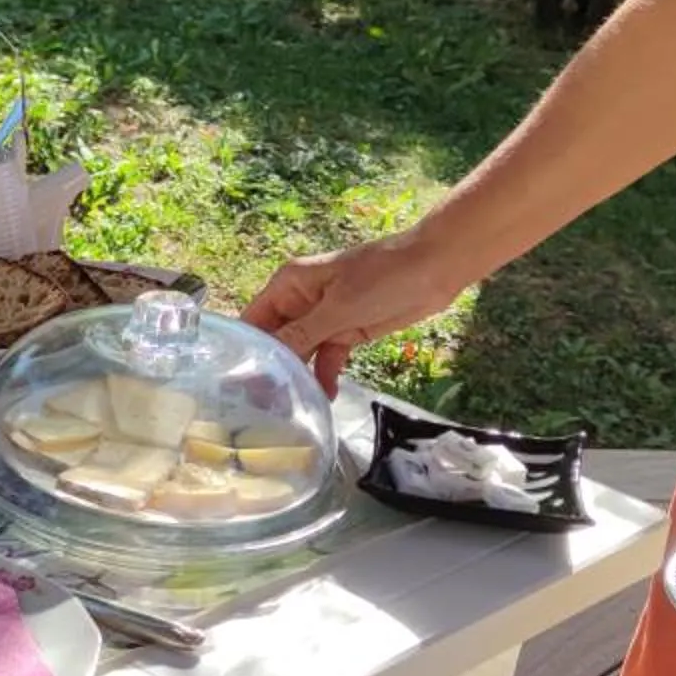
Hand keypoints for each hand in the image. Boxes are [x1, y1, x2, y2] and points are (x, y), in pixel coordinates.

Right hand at [244, 233, 467, 392]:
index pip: (254, 320)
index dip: (246, 349)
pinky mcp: (346, 332)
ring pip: (300, 352)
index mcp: (288, 284)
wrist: (435, 268)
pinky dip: (325, 375)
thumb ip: (302, 334)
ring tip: (291, 407)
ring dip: (298, 375)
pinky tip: (325, 395)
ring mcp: (324, 318)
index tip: (240, 383)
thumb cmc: (383, 276)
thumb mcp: (339, 308)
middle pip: (275, 340)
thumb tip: (268, 358)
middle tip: (263, 406)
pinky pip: (327, 357)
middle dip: (271, 368)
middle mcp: (300, 301)